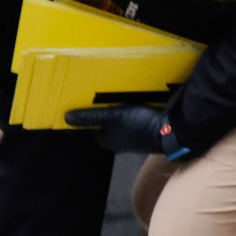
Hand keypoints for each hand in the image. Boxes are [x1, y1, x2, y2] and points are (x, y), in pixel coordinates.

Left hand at [67, 103, 185, 158]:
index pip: (93, 125)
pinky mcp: (144, 132)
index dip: (91, 112)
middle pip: (106, 123)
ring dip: (118, 110)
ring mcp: (132, 139)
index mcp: (107, 141)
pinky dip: (131, 112)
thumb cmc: (137, 124)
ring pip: (119, 122)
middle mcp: (118, 142)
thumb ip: (90, 117)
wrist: (169, 131)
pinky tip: (134, 101)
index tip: (91, 97)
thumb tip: (66, 118)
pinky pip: (132, 120)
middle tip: (105, 93)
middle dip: (106, 110)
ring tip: (119, 94)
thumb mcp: (112, 117)